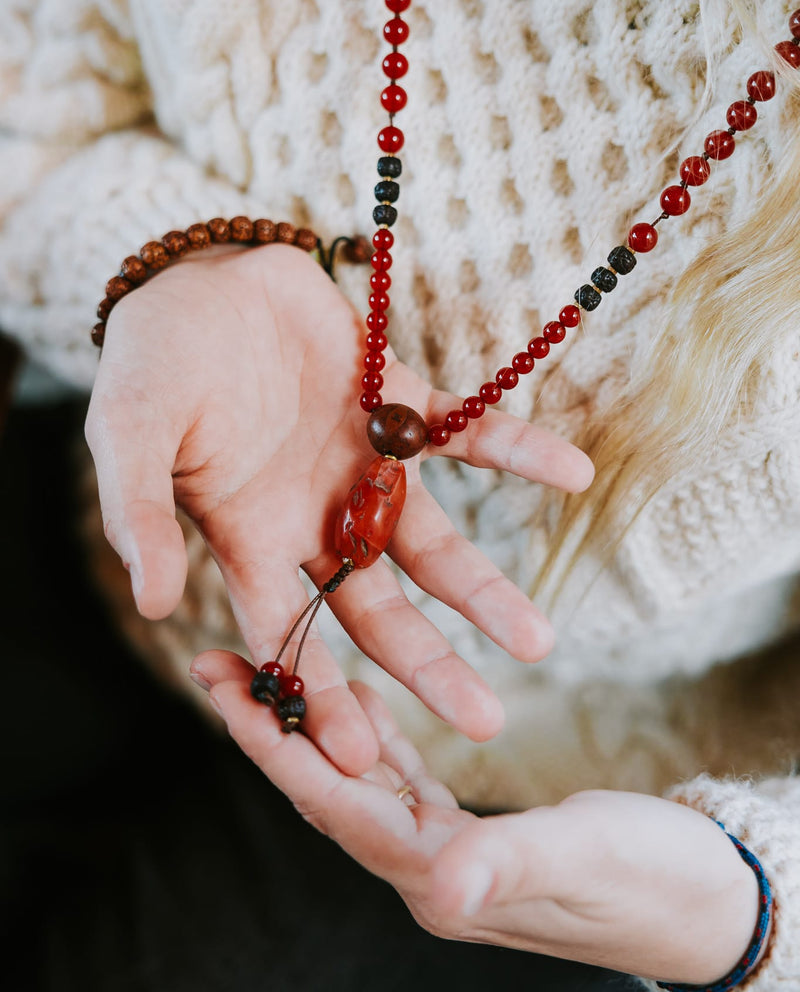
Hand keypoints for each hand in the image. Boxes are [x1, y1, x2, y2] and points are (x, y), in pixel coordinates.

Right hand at [86, 244, 592, 773]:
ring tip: (536, 640)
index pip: (288, 634)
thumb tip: (153, 607)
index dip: (321, 693)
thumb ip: (141, 514)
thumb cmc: (152, 361)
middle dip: (426, 664)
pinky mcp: (399, 401)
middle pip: (378, 607)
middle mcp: (316, 516)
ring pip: (431, 542)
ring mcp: (364, 463)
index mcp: (251, 537)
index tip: (364, 754)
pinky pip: (469, 433)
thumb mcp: (130, 433)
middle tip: (485, 721)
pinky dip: (517, 452)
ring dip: (483, 589)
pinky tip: (573, 475)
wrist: (203, 276)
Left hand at [197, 650, 761, 987]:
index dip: (275, 744)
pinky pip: (400, 778)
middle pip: (324, 787)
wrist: (700, 903)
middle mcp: (422, 865)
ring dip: (308, 725)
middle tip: (214, 661)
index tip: (225, 687)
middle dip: (268, 725)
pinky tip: (358, 700)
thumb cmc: (650, 882)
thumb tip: (443, 890)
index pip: (332, 803)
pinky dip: (372, 735)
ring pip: (355, 778)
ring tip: (265, 668)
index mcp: (434, 875)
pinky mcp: (468, 830)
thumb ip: (509, 867)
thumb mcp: (582, 861)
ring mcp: (442, 848)